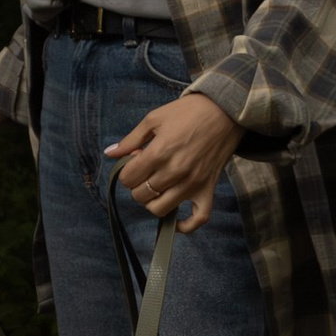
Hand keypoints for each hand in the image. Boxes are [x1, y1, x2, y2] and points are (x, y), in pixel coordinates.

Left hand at [106, 90, 240, 225]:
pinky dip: (187, 225)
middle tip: (146, 171)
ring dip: (153, 201)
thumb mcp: (154, 119)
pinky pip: (198, 218)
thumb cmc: (188, 112)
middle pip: (141, 196)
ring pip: (161, 209)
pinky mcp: (208, 189)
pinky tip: (178, 221)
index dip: (126, 172)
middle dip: (137, 185)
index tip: (135, 162)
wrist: (225, 110)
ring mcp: (192, 183)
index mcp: (159, 153)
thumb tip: (110, 153)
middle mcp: (175, 172)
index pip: (128, 179)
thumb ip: (131, 139)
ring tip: (158, 187)